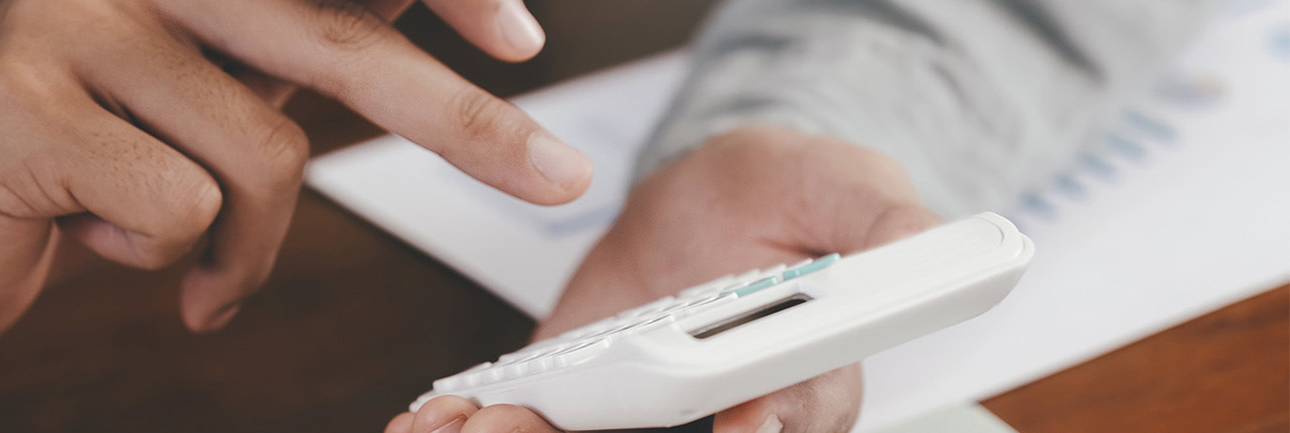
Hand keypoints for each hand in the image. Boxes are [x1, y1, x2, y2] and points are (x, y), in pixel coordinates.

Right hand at [0, 0, 591, 390]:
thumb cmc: (83, 160)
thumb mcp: (209, 85)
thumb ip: (304, 40)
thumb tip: (453, 13)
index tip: (521, 41)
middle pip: (332, 39)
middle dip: (459, 122)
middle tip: (557, 181)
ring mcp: (68, 20)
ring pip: (261, 151)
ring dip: (246, 241)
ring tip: (190, 255)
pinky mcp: (21, 105)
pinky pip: (179, 205)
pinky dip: (175, 259)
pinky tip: (105, 247)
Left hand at [390, 125, 941, 432]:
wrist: (703, 200)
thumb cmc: (781, 196)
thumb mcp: (839, 182)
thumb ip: (884, 220)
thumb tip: (923, 251)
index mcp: (810, 372)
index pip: (794, 419)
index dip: (766, 427)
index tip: (736, 421)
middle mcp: (734, 416)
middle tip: (533, 426)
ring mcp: (657, 418)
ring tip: (479, 426)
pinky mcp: (595, 408)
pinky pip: (550, 432)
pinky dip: (490, 426)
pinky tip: (440, 424)